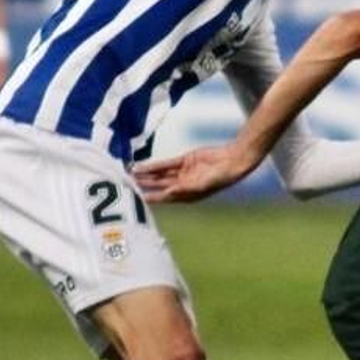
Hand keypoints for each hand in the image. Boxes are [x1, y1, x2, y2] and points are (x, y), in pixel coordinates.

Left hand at [134, 144, 258, 203]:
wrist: (231, 161)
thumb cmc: (220, 178)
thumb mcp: (201, 185)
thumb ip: (183, 189)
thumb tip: (167, 193)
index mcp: (186, 196)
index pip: (164, 198)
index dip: (151, 198)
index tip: (138, 199)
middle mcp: (182, 186)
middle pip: (159, 187)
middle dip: (145, 186)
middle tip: (128, 185)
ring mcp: (183, 173)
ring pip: (160, 175)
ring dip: (147, 175)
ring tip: (131, 174)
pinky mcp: (184, 161)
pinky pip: (166, 164)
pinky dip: (154, 165)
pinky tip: (143, 166)